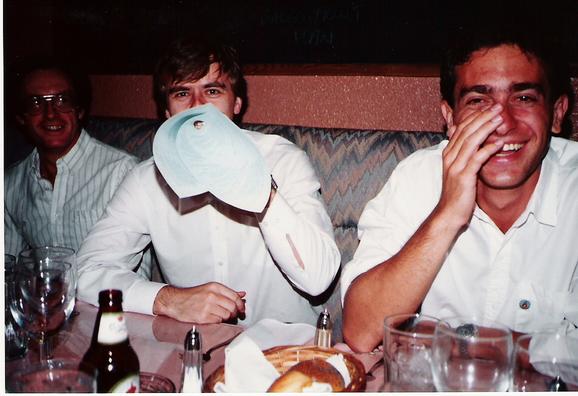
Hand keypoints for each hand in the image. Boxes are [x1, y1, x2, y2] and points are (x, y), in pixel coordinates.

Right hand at [153, 282, 245, 323]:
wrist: (175, 301)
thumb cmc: (192, 296)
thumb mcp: (210, 289)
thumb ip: (227, 292)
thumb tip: (242, 294)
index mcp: (215, 287)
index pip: (235, 297)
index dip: (240, 305)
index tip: (241, 309)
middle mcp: (212, 296)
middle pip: (232, 307)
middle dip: (234, 313)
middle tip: (232, 314)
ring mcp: (207, 307)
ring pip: (226, 315)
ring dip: (226, 318)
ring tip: (220, 316)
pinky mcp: (203, 317)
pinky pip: (218, 321)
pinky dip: (218, 322)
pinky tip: (213, 319)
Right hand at [437, 104, 504, 227]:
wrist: (448, 213)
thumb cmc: (455, 193)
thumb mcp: (457, 170)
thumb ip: (462, 154)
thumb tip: (469, 141)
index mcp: (448, 154)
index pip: (460, 128)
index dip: (474, 116)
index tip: (489, 107)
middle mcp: (450, 157)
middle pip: (466, 131)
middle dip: (482, 117)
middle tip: (497, 107)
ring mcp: (455, 166)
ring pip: (471, 141)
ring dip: (486, 128)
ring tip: (499, 119)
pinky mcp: (464, 177)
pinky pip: (477, 159)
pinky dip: (488, 149)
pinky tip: (499, 143)